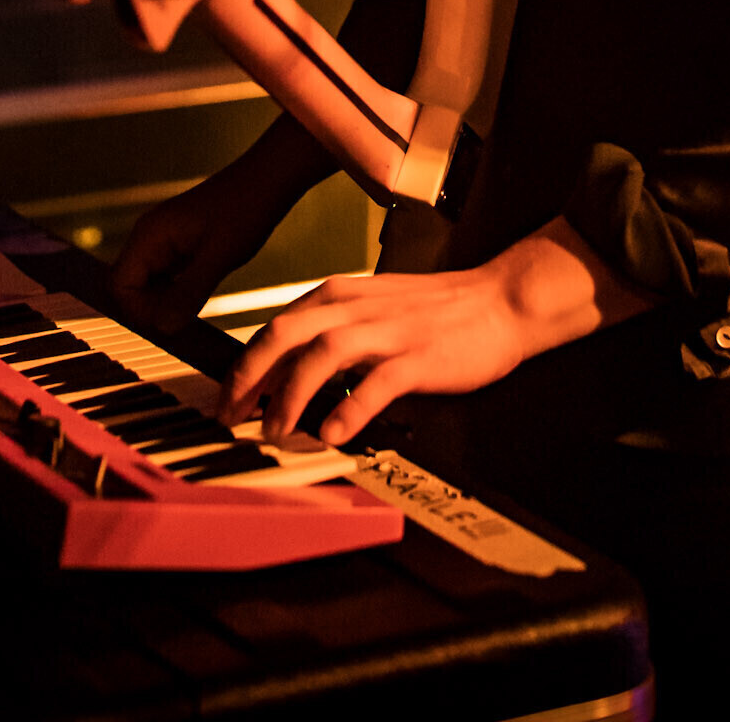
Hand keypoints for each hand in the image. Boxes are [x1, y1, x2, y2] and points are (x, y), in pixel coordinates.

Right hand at [110, 172, 248, 336]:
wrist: (269, 178)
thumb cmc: (245, 209)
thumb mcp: (219, 256)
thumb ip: (188, 292)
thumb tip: (162, 328)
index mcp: (149, 235)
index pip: (120, 287)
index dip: (141, 311)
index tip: (175, 319)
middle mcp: (149, 237)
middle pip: (130, 288)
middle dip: (153, 309)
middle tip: (189, 315)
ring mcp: (163, 240)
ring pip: (148, 285)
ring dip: (167, 302)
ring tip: (198, 304)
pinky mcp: (179, 245)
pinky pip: (165, 277)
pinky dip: (178, 292)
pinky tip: (202, 292)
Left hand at [218, 217, 653, 446]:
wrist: (500, 299)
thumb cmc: (438, 309)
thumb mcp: (375, 307)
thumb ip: (334, 331)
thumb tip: (291, 372)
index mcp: (342, 294)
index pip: (277, 325)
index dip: (245, 363)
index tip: (228, 397)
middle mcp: (356, 307)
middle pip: (284, 335)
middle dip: (249, 378)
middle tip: (232, 416)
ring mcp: (387, 331)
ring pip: (320, 358)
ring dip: (290, 397)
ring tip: (276, 432)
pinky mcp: (417, 357)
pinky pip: (373, 386)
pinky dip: (347, 412)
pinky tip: (332, 435)